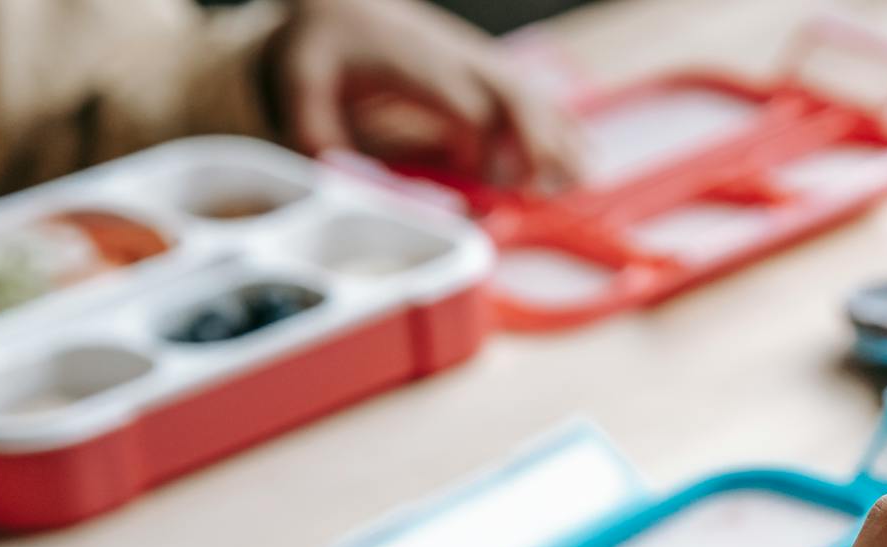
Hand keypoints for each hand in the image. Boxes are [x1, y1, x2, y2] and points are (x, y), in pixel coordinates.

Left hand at [273, 0, 582, 190]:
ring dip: (561, 137)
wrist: (345, 6)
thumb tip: (339, 179)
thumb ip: (316, 132)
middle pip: (512, 96)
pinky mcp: (488, 71)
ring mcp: (478, 62)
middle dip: (537, 141)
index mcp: (415, 62)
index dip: (483, 146)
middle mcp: (456, 58)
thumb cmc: (325, 47)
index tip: (482, 183)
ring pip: (532, 96)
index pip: (465, 106)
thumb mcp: (301, 82)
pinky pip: (535, 97)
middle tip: (547, 188)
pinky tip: (585, 154)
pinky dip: (563, 126)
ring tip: (583, 179)